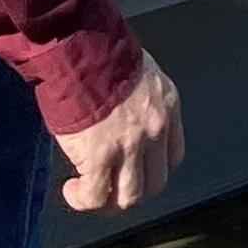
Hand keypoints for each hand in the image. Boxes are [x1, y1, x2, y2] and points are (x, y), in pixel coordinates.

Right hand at [54, 52, 184, 212]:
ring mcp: (130, 145)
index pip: (173, 155)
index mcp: (167, 104)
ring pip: (130, 197)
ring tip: (91, 194)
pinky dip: (84, 199)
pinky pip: (97, 195)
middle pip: (156, 182)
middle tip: (112, 189)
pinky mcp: (101, 155)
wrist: (78, 45)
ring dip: (109, 202)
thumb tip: (122, 119)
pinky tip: (73, 191)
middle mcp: (155, 128)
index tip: (136, 170)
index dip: (153, 169)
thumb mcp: (136, 73)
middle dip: (132, 192)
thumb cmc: (98, 49)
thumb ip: (138, 101)